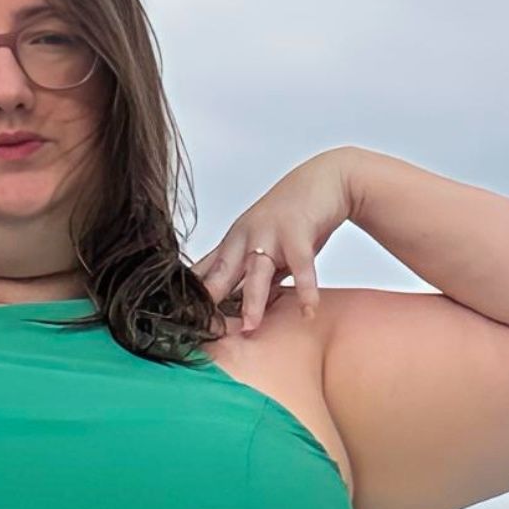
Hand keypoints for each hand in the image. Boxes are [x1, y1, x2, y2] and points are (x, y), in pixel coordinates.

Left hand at [195, 150, 358, 335]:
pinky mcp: (298, 232)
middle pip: (221, 273)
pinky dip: (306, 289)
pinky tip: (308, 310)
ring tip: (250, 326)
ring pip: (257, 272)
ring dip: (253, 301)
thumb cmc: (293, 215)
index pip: (205, 273)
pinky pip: (302, 266)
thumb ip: (251, 274)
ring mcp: (271, 234)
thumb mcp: (264, 245)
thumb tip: (237, 308)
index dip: (193, 297)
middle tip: (203, 329)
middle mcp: (246, 238)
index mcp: (233, 242)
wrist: (325, 179)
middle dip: (210, 301)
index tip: (182, 321)